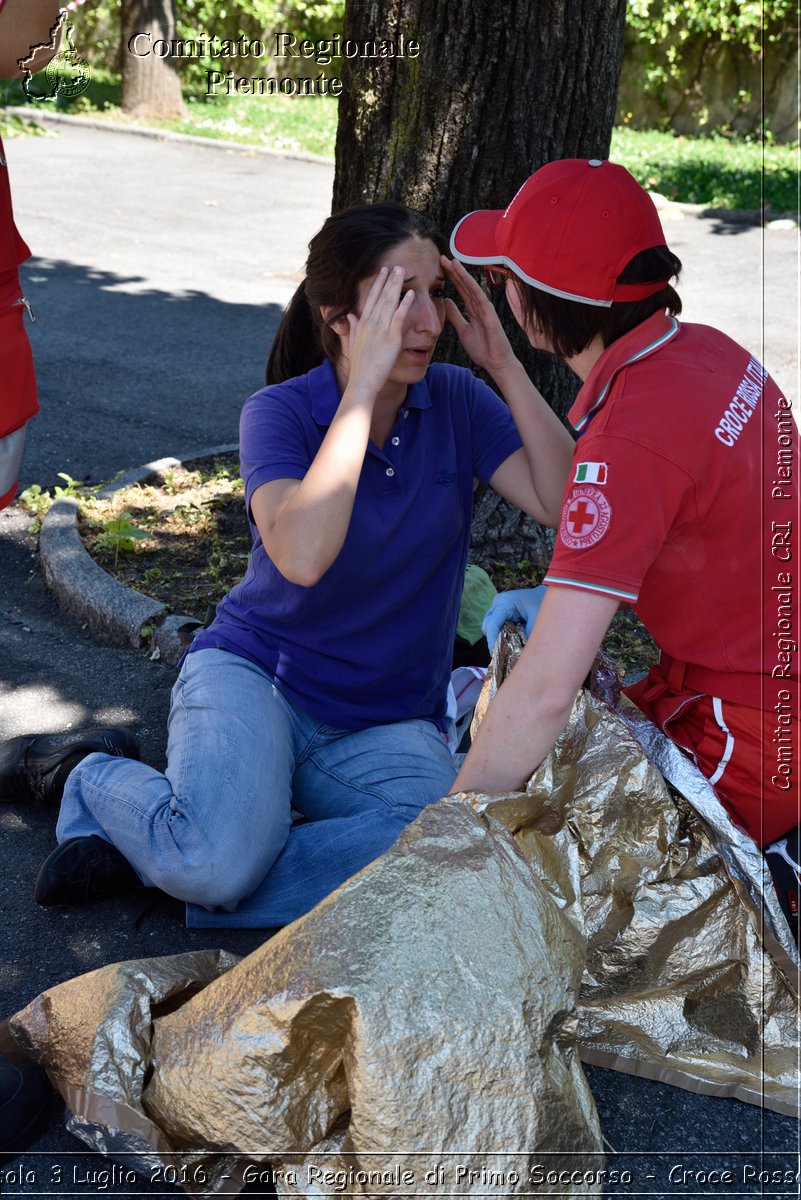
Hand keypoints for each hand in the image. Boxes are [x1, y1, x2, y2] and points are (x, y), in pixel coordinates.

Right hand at [344, 266, 413, 399]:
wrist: (362, 381)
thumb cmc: (359, 367)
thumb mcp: (352, 344)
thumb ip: (352, 328)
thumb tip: (350, 315)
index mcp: (362, 324)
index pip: (371, 299)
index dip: (377, 284)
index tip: (382, 272)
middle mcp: (370, 323)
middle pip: (381, 296)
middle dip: (388, 279)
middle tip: (395, 265)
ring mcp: (381, 330)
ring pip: (389, 302)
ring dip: (396, 285)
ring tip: (403, 272)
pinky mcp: (391, 338)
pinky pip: (399, 317)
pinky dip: (405, 304)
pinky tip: (411, 293)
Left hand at [440, 256, 515, 374]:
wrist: (495, 363)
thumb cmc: (483, 349)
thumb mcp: (463, 330)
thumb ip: (455, 316)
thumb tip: (446, 302)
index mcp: (473, 309)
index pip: (460, 290)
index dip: (451, 278)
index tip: (440, 267)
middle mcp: (479, 306)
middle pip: (465, 285)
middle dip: (454, 271)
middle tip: (442, 258)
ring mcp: (485, 309)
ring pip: (471, 287)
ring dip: (462, 274)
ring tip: (451, 262)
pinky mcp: (490, 314)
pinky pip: (479, 297)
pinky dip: (472, 286)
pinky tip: (464, 277)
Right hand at [482, 585, 547, 648]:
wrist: (545, 594)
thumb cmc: (541, 603)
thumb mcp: (537, 618)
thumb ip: (528, 633)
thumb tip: (520, 651)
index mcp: (505, 602)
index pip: (493, 623)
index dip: (492, 639)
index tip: (494, 654)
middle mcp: (498, 603)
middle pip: (487, 626)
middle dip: (493, 640)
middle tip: (502, 654)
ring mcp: (497, 606)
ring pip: (489, 627)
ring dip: (496, 637)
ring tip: (506, 648)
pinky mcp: (500, 611)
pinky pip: (494, 625)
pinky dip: (499, 634)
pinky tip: (508, 640)